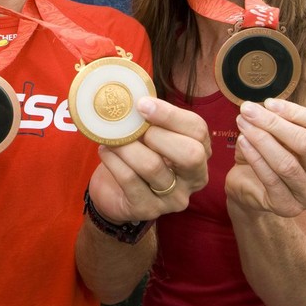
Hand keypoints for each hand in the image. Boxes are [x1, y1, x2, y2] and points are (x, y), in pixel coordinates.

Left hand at [89, 97, 210, 222]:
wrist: (114, 193)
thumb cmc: (137, 155)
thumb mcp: (149, 134)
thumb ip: (150, 117)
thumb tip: (135, 96)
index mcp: (200, 152)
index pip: (197, 130)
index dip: (170, 115)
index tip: (141, 104)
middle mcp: (194, 178)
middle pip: (189, 154)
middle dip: (156, 135)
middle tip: (131, 127)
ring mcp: (174, 198)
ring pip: (152, 166)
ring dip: (126, 146)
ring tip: (111, 137)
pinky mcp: (149, 210)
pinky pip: (129, 180)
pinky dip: (113, 161)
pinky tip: (105, 151)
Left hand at [225, 98, 305, 217]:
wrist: (248, 186)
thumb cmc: (267, 153)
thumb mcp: (277, 133)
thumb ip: (278, 119)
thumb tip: (265, 106)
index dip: (296, 112)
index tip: (268, 102)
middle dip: (273, 123)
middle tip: (247, 110)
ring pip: (287, 163)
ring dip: (261, 139)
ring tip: (242, 123)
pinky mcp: (288, 208)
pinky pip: (271, 180)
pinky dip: (255, 158)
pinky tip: (242, 141)